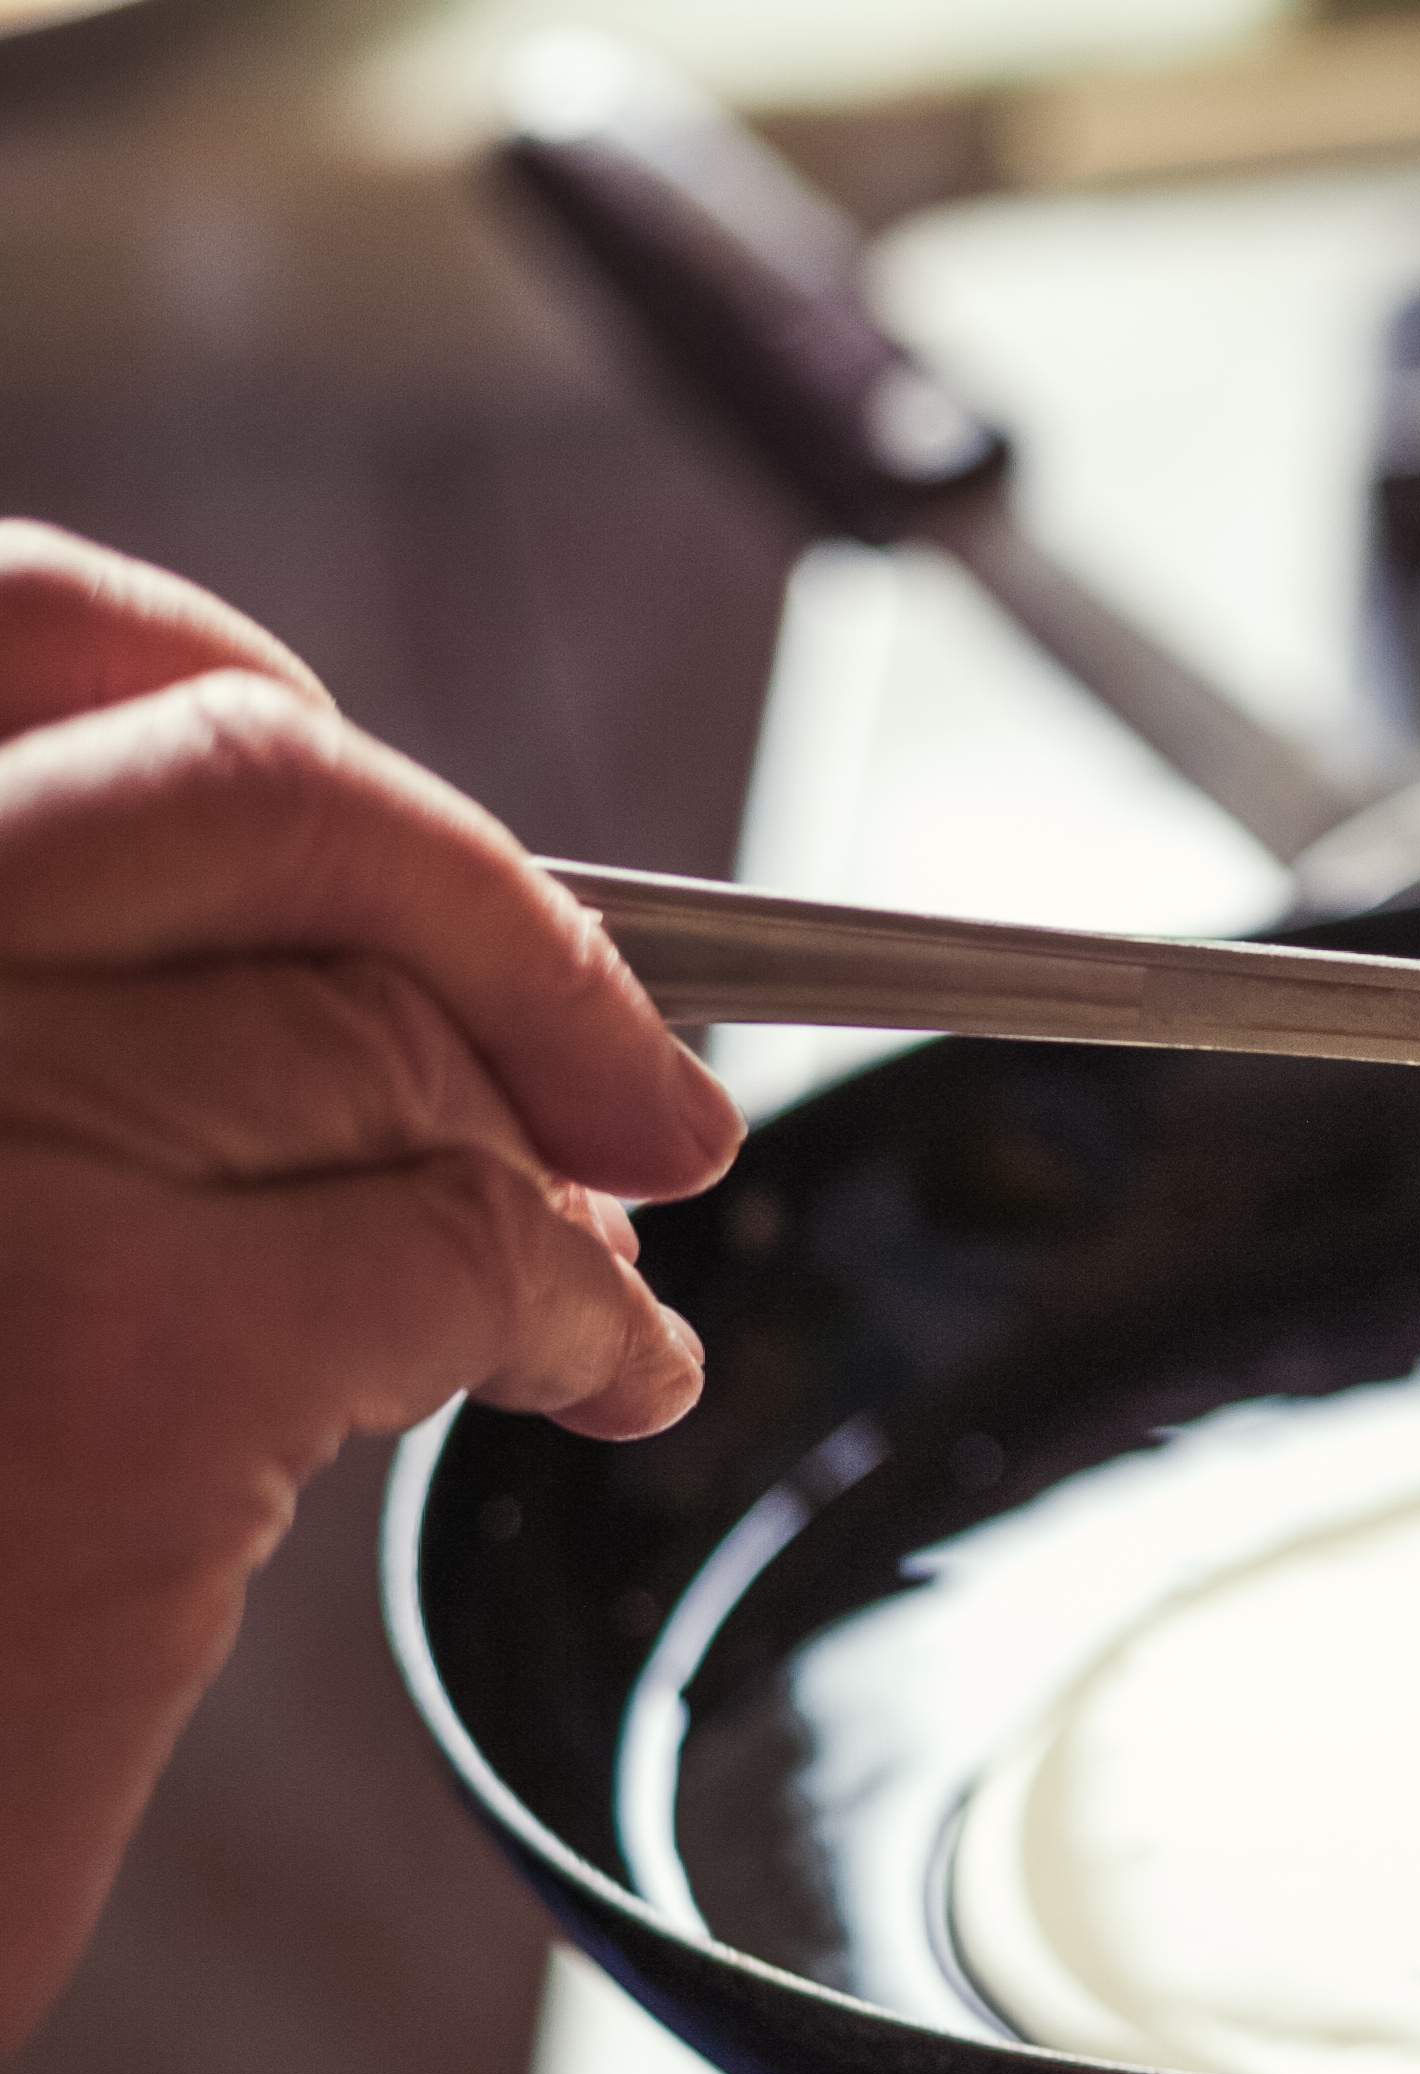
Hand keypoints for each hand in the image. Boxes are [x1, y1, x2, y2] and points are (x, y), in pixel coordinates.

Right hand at [0, 521, 741, 2041]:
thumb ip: (28, 1018)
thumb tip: (343, 953)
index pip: (22, 627)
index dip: (251, 702)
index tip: (407, 833)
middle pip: (255, 793)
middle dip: (497, 921)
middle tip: (637, 1089)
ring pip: (384, 1036)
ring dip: (545, 1155)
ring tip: (597, 1268)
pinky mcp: (129, 1358)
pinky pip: (470, 1248)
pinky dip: (585, 1315)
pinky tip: (601, 1379)